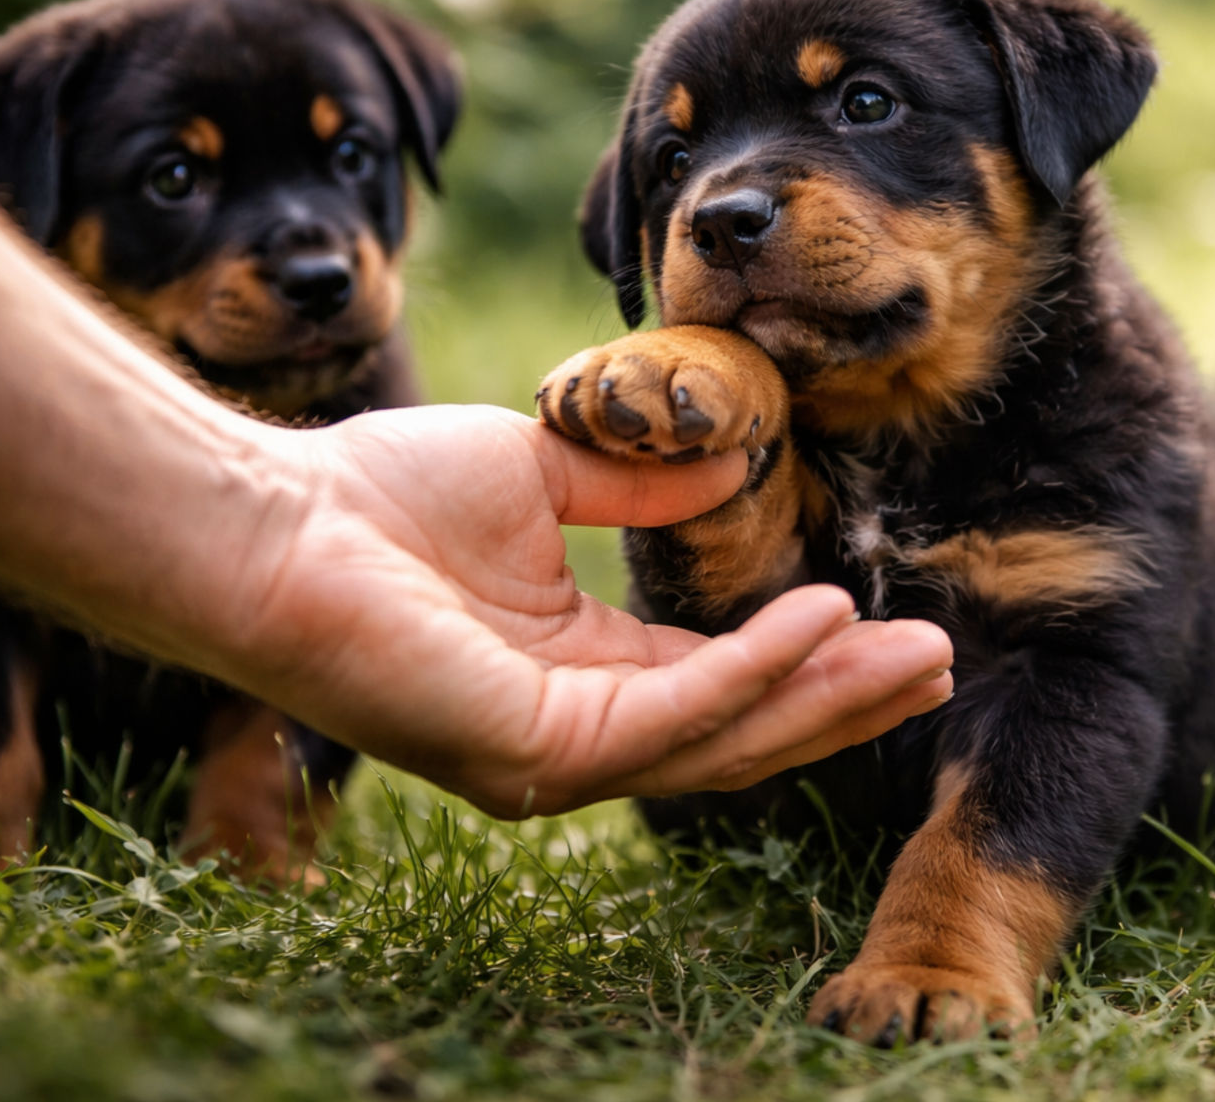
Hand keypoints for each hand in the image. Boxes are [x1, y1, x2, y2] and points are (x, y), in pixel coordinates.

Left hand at [220, 404, 953, 816]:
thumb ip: (637, 480)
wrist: (273, 518)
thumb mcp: (543, 470)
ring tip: (919, 658)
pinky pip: (678, 714)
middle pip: (742, 731)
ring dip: (829, 697)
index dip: (805, 657)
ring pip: (726, 740)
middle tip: (940, 665)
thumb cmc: (379, 496)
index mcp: (581, 667)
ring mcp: (558, 754)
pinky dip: (758, 670)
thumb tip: (731, 460)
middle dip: (844, 700)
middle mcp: (578, 729)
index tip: (885, 614)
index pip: (717, 680)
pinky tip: (825, 621)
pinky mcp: (538, 753)